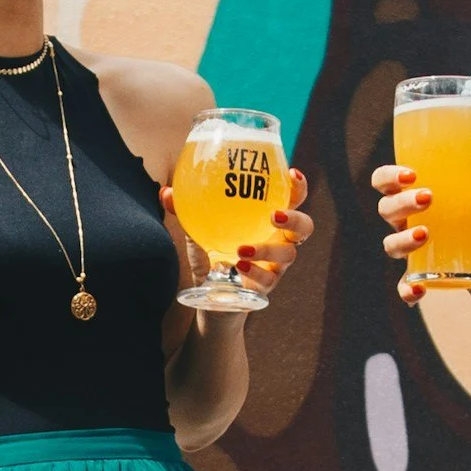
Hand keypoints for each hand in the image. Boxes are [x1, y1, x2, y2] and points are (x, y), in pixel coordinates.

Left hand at [157, 170, 316, 300]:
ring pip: (288, 255)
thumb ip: (186, 211)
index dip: (299, 187)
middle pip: (305, 227)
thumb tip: (166, 192)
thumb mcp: (197, 231)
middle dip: (295, 219)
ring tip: (242, 249)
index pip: (293, 199)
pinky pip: (268, 280)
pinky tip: (237, 266)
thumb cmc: (210, 254)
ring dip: (268, 250)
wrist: (211, 297)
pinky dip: (255, 272)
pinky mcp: (266, 288)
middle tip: (275, 215)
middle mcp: (279, 241)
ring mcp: (276, 266)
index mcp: (268, 220)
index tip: (291, 174)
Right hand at [371, 164, 470, 306]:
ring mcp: (412, 250)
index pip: (385, 182)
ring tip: (425, 234)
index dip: (389, 176)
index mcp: (413, 195)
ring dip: (403, 239)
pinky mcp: (422, 275)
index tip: (411, 174)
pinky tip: (420, 288)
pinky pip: (405, 285)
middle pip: (386, 209)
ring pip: (390, 244)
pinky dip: (407, 289)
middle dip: (402, 203)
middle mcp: (405, 221)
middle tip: (427, 198)